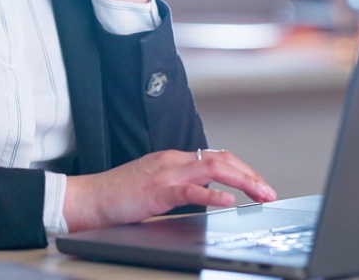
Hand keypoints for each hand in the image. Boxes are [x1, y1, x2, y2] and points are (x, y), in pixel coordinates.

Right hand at [62, 149, 276, 232]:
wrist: (89, 198)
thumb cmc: (118, 196)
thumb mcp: (155, 186)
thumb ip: (179, 186)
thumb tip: (205, 195)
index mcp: (173, 159)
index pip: (217, 157)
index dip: (243, 169)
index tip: (260, 185)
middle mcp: (173, 161)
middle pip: (222, 159)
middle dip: (250, 174)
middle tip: (269, 191)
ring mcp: (165, 173)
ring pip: (213, 168)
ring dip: (242, 180)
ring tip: (259, 193)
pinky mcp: (157, 190)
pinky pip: (190, 190)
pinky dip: (213, 193)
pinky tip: (228, 200)